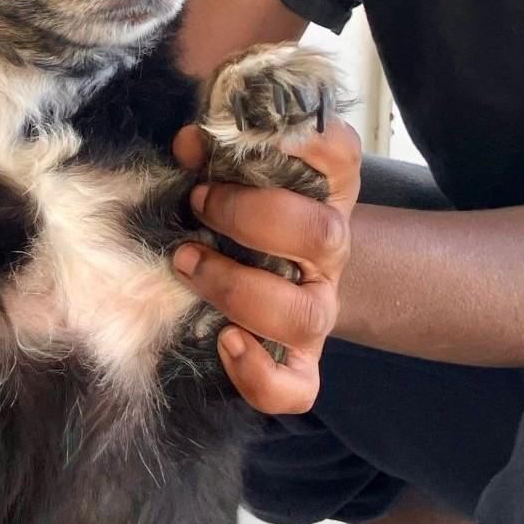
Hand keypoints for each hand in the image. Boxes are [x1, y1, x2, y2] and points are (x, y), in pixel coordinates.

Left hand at [171, 120, 360, 413]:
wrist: (272, 273)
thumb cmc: (242, 209)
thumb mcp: (231, 172)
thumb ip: (212, 151)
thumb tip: (189, 141)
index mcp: (323, 190)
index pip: (338, 155)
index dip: (304, 141)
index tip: (245, 136)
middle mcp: (330, 249)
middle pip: (323, 234)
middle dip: (250, 217)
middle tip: (198, 203)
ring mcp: (317, 308)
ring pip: (305, 314)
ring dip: (236, 288)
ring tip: (184, 263)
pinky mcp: (299, 363)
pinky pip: (297, 387)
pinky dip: (260, 373)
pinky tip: (224, 343)